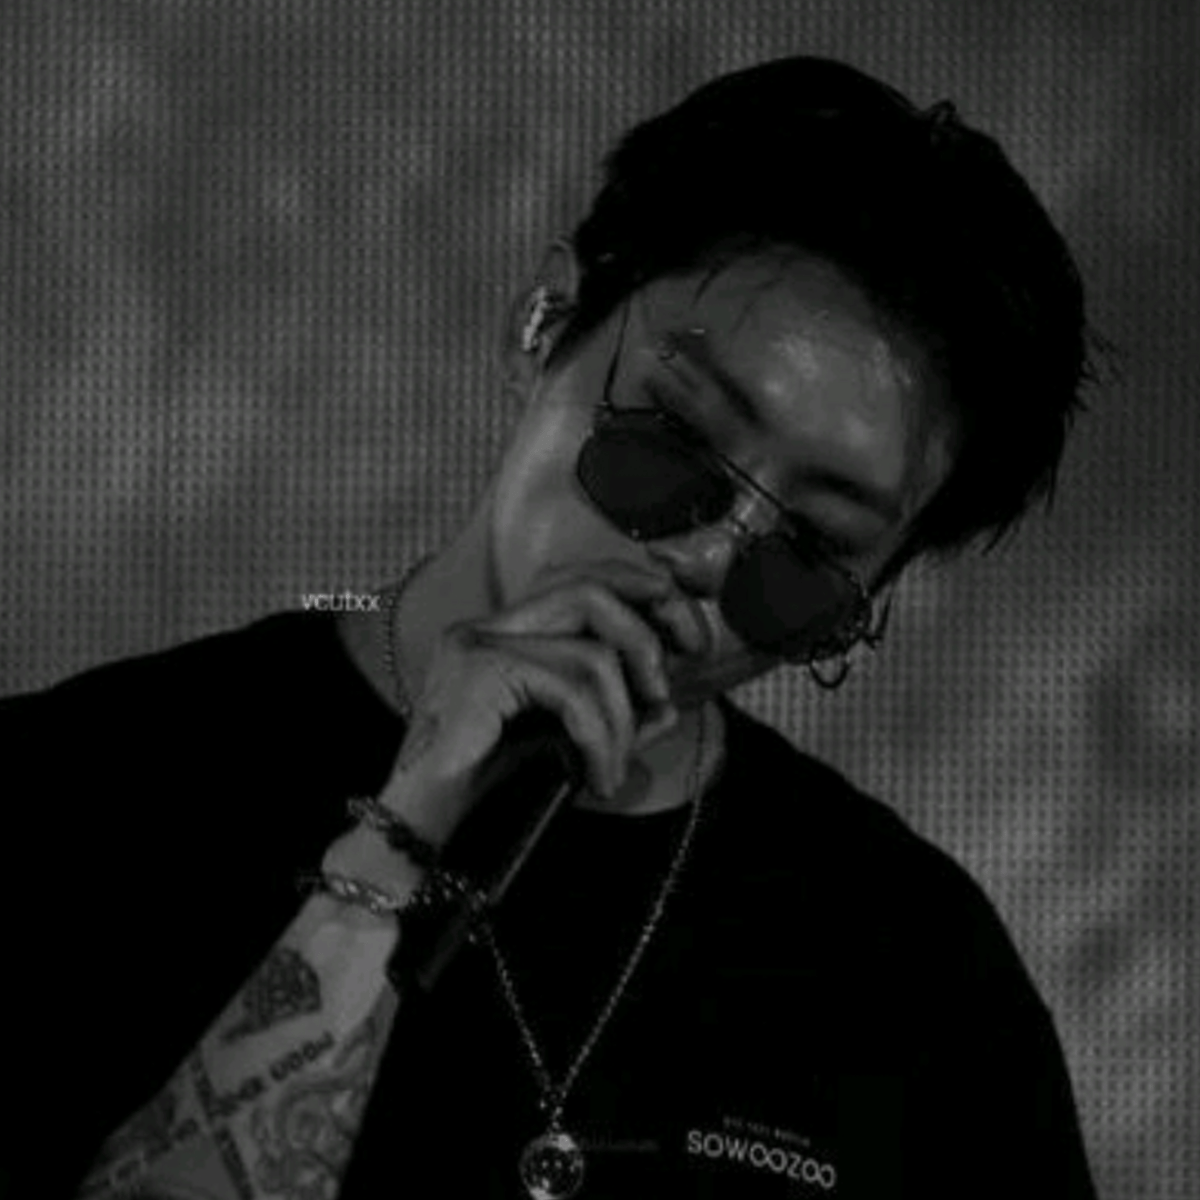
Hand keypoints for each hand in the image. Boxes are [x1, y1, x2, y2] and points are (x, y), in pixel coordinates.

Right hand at [380, 559, 687, 841]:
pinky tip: (598, 780)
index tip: (687, 638)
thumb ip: (609, 717)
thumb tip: (668, 704)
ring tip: (616, 766)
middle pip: (591, 586)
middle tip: (668, 690)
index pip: (582, 578)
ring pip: (592, 650)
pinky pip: (573, 690)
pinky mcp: (480, 672)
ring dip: (623, 715)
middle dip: (648, 632)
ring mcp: (477, 643)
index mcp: (502, 630)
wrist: (416, 833)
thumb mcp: (560, 743)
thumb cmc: (483, 792)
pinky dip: (601, 739)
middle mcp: (486, 625)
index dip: (643, 593)